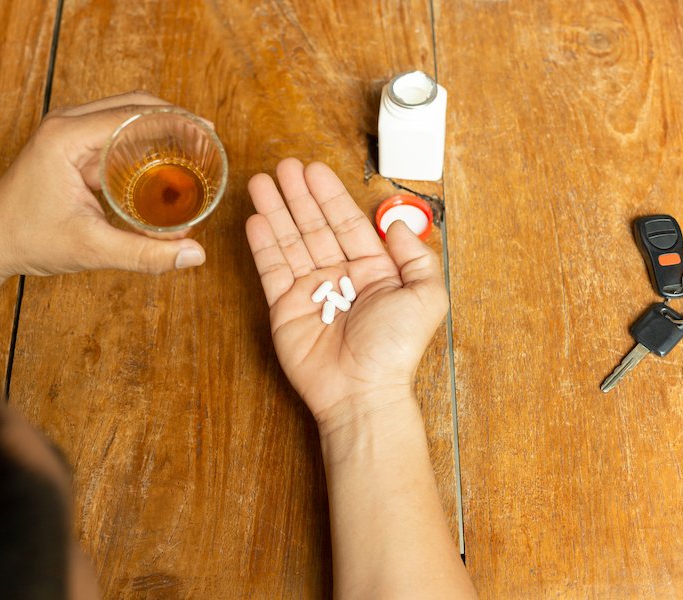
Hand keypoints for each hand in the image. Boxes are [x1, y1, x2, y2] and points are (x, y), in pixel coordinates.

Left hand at [0, 91, 206, 280]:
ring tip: (193, 148)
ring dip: (159, 127)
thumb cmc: (27, 239)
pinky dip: (141, 141)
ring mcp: (66, 132)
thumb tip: (194, 254)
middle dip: (174, 119)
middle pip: (134, 105)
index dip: (177, 120)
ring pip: (124, 116)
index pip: (135, 114)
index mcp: (67, 137)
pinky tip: (163, 162)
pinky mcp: (68, 147)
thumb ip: (145, 253)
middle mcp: (66, 124)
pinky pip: (113, 133)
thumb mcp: (92, 248)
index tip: (209, 133)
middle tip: (207, 140)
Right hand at [245, 158, 447, 429]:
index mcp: (373, 272)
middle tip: (284, 166)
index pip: (348, 223)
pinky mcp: (285, 308)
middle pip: (315, 226)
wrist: (362, 391)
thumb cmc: (395, 349)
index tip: (314, 170)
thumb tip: (396, 225)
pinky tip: (257, 218)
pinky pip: (273, 268)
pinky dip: (264, 243)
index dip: (330, 195)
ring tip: (262, 181)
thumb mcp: (425, 296)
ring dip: (277, 210)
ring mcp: (310, 291)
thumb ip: (416, 256)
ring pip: (291, 241)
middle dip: (299, 195)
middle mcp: (340, 277)